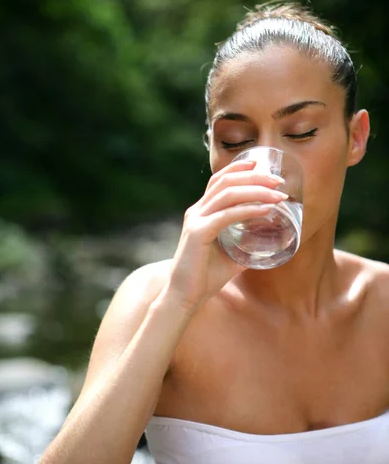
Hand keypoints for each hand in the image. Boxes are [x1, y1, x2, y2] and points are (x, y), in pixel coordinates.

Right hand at [162, 159, 286, 311]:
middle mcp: (196, 212)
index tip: (263, 166)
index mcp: (201, 213)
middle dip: (254, 177)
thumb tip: (267, 239)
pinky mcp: (198, 233)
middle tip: (278, 181)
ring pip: (228, 194)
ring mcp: (196, 221)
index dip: (240, 169)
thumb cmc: (205, 277)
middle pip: (226, 182)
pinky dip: (248, 210)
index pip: (218, 181)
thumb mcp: (230, 254)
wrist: (185, 297)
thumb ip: (244, 243)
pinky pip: (227, 215)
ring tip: (278, 194)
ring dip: (256, 191)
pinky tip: (265, 210)